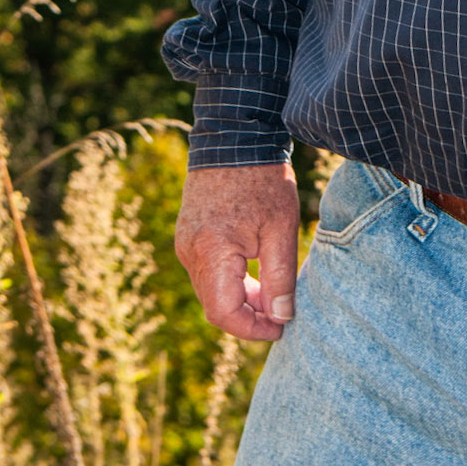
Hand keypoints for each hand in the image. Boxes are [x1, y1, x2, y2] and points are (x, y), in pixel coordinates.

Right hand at [175, 161, 300, 341]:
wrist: (234, 136)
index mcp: (211, 252)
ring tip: (273, 291)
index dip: (253, 329)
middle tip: (282, 313)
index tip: (281, 328)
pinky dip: (229, 282)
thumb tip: (282, 317)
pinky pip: (207, 273)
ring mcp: (184, 244)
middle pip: (215, 307)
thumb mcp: (281, 228)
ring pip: (211, 292)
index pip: (225, 313)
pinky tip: (255, 272)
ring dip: (240, 299)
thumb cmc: (261, 179)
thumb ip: (280, 277)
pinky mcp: (187, 237)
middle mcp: (190, 252)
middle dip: (249, 316)